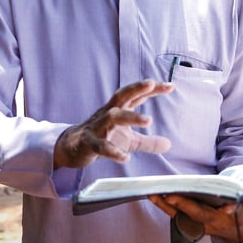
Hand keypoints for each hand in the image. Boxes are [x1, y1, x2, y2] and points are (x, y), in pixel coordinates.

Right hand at [53, 80, 173, 168]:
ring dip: (130, 117)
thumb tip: (169, 144)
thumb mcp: (129, 140)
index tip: (170, 85)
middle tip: (151, 84)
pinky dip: (112, 151)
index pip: (136, 95)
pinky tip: (125, 157)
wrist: (72, 148)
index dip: (151, 90)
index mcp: (118, 109)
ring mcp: (97, 127)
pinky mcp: (89, 143)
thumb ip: (148, 142)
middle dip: (136, 88)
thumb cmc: (103, 138)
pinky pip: (100, 145)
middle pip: (121, 96)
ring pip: (112, 117)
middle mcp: (107, 114)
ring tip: (148, 121)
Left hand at [149, 194, 242, 242]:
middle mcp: (211, 224)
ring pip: (179, 216)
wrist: (241, 233)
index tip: (224, 207)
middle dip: (182, 206)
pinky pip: (174, 214)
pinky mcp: (190, 221)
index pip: (226, 216)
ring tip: (152, 191)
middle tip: (170, 195)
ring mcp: (198, 224)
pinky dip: (164, 205)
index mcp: (228, 220)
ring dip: (165, 205)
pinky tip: (152, 193)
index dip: (224, 212)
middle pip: (195, 215)